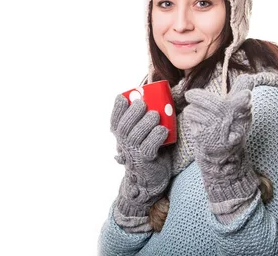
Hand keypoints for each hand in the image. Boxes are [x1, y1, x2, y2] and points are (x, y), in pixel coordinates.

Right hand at [110, 94, 171, 216]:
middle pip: (124, 127)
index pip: (115, 121)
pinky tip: (162, 130)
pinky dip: (156, 137)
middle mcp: (124, 145)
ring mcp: (133, 154)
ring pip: (136, 136)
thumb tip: (159, 97)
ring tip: (155, 115)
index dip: (117, 109)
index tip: (123, 97)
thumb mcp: (142, 136)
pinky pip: (149, 147)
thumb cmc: (149, 152)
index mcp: (121, 137)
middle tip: (143, 103)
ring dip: (145, 123)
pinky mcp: (145, 162)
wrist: (150, 180)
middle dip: (132, 113)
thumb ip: (144, 120)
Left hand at [182, 74, 258, 202]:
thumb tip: (247, 76)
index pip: (245, 100)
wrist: (223, 160)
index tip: (245, 96)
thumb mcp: (241, 113)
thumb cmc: (231, 131)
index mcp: (242, 113)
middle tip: (190, 95)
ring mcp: (216, 129)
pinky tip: (198, 127)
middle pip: (208, 101)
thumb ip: (242, 92)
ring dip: (192, 111)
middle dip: (195, 96)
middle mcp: (230, 120)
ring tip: (198, 115)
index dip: (244, 96)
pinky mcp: (203, 136)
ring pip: (194, 110)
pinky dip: (192, 121)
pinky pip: (191, 120)